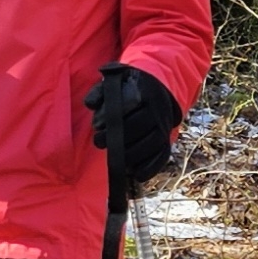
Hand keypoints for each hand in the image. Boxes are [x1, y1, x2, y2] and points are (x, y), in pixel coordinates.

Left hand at [83, 62, 182, 185]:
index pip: (131, 104)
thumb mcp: (113, 82)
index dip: (114, 116)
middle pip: (141, 125)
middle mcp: (158, 109)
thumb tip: (90, 104)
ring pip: (153, 142)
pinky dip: (152, 167)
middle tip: (98, 142)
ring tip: (114, 161)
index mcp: (144, 91)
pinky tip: (138, 176)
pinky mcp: (167, 139)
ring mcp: (164, 125)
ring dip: (133, 154)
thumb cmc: (127, 87)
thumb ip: (99, 92)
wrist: (158, 87)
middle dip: (119, 137)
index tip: (97, 126)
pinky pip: (163, 155)